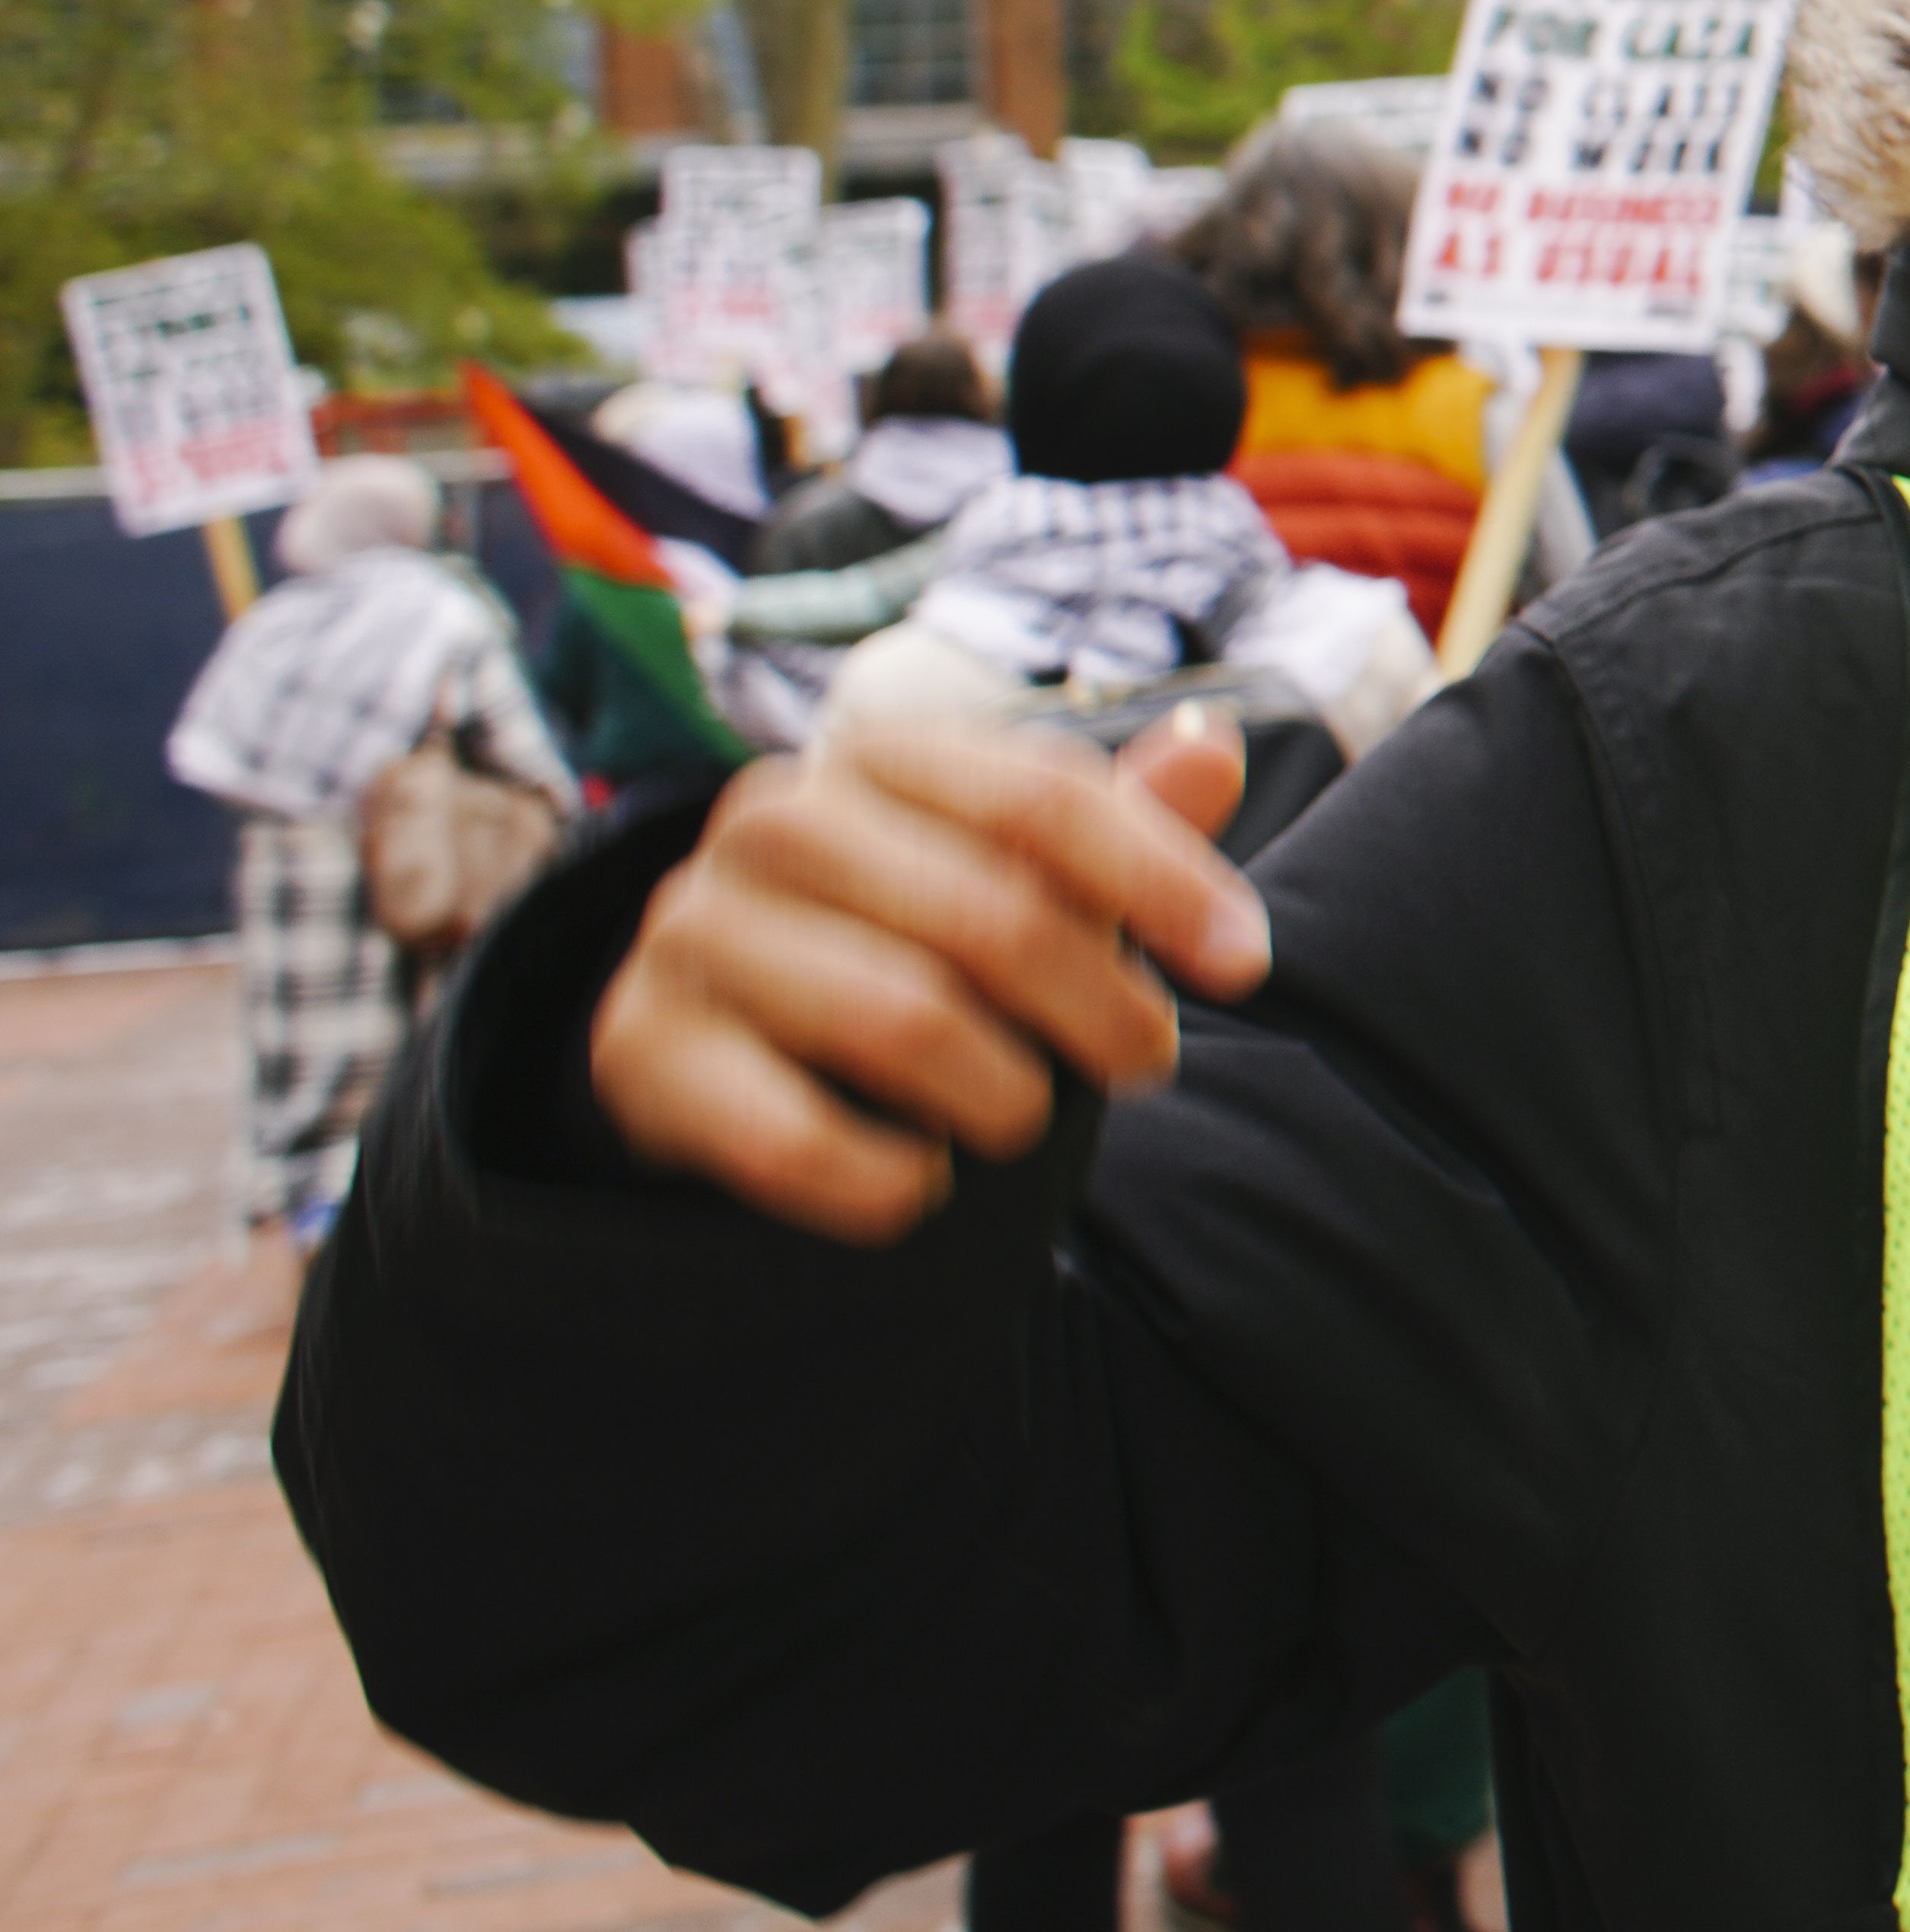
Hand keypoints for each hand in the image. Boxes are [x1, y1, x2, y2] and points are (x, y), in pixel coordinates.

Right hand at [592, 678, 1268, 1244]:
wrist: (717, 1034)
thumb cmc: (910, 936)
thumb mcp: (1018, 869)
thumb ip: (1119, 821)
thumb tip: (1219, 745)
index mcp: (879, 756)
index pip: (1050, 799)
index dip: (1167, 882)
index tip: (1246, 964)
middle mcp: (773, 821)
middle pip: (994, 915)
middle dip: (1102, 1006)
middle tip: (1149, 1066)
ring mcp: (693, 931)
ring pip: (903, 1019)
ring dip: (1003, 1094)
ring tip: (1029, 1120)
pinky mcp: (640, 1049)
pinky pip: (787, 1135)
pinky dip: (879, 1179)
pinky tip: (919, 1186)